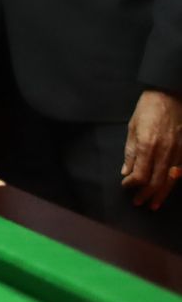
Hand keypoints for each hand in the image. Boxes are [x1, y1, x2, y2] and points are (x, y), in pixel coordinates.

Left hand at [121, 88, 181, 208]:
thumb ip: (130, 151)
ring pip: (170, 180)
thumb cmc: (147, 110)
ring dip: (160, 194)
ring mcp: (178, 152)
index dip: (132, 184)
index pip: (140, 174)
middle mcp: (164, 152)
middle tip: (138, 203)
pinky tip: (167, 191)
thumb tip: (126, 171)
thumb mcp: (133, 127)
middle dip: (146, 194)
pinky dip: (173, 183)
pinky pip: (179, 172)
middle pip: (156, 181)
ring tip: (153, 205)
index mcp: (148, 145)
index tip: (125, 186)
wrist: (169, 96)